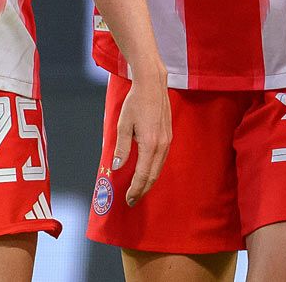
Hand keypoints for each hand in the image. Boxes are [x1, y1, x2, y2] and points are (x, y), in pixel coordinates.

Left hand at [113, 74, 170, 206]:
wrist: (153, 85)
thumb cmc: (135, 102)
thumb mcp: (123, 125)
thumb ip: (121, 148)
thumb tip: (116, 167)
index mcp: (150, 144)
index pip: (142, 174)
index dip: (135, 189)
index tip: (128, 199)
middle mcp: (162, 145)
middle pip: (153, 176)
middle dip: (142, 190)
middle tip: (132, 200)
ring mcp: (167, 141)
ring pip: (159, 169)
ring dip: (149, 182)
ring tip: (139, 190)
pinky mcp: (169, 137)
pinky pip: (162, 160)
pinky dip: (154, 171)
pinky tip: (147, 172)